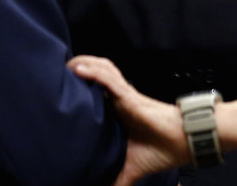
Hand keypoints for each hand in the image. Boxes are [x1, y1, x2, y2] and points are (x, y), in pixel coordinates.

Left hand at [69, 55, 188, 185]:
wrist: (181, 143)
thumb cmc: (160, 151)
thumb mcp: (129, 169)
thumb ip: (115, 182)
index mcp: (116, 112)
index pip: (94, 91)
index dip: (77, 85)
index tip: (57, 88)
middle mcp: (118, 99)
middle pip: (95, 74)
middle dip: (77, 67)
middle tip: (55, 71)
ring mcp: (123, 95)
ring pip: (101, 70)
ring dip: (83, 63)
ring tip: (65, 64)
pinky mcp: (129, 95)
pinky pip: (109, 79)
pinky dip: (93, 73)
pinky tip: (78, 69)